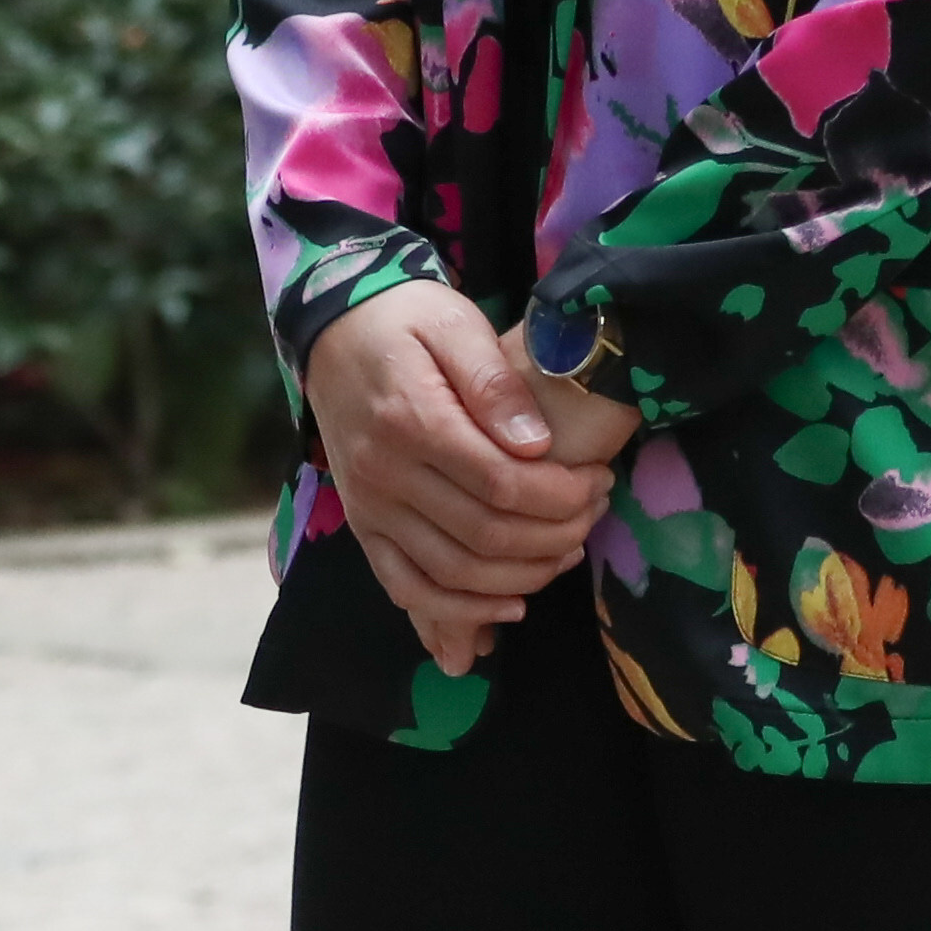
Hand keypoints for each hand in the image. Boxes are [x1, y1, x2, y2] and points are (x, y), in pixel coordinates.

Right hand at [306, 285, 607, 676]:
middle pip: (485, 535)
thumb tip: (536, 445)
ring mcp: (369, 506)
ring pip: (455, 572)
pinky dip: (460, 610)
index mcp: (411, 420)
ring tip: (566, 551)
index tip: (598, 478)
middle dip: (556, 534)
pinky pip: (407, 588)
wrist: (332, 329)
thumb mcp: (454, 322)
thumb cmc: (403, 319)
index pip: (502, 484)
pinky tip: (510, 606)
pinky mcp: (363, 525)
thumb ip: (495, 381)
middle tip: (593, 510)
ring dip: (523, 576)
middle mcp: (384, 473)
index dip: (562, 495)